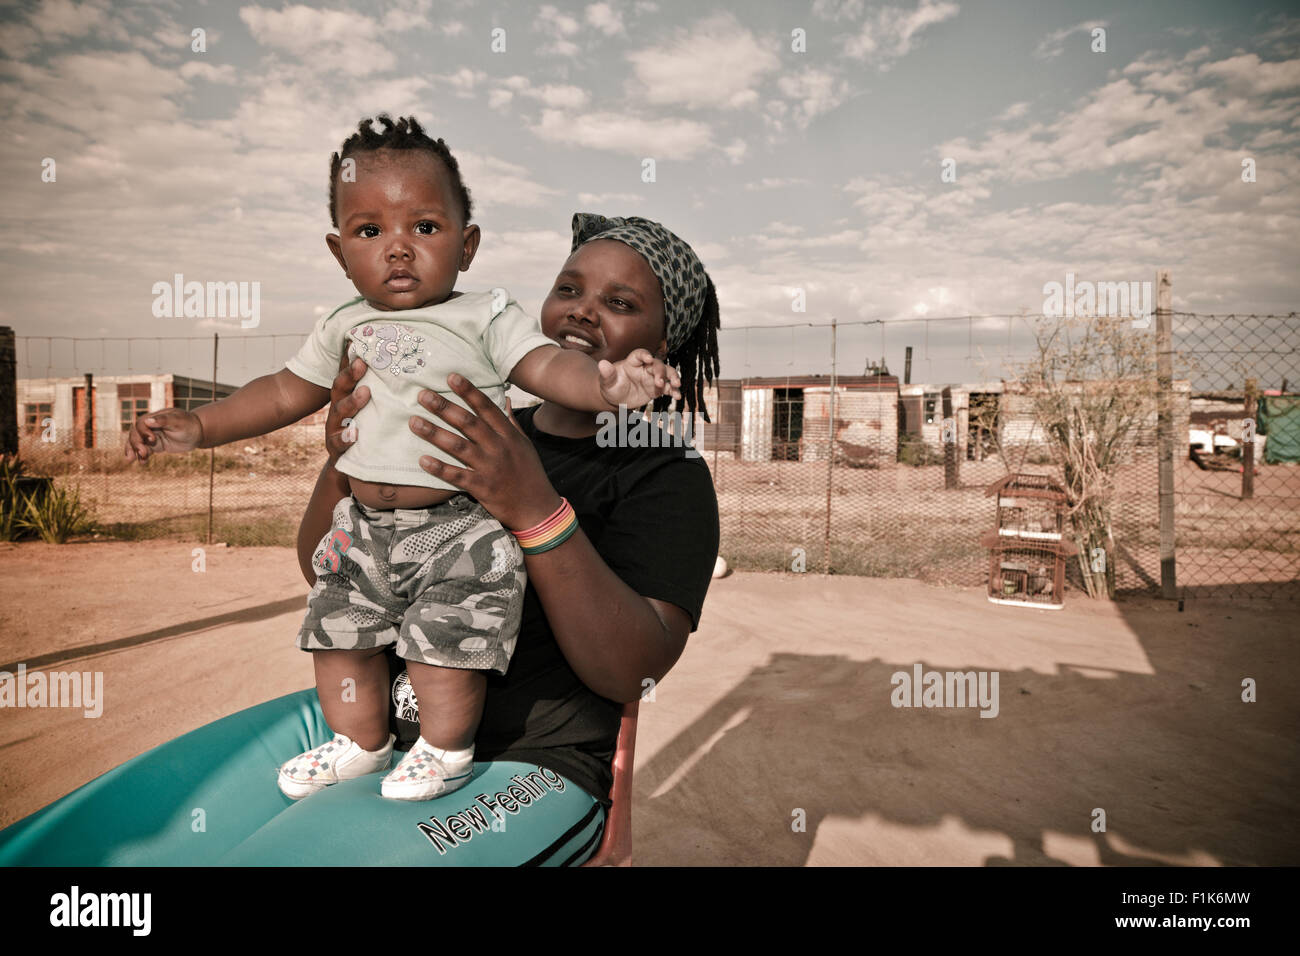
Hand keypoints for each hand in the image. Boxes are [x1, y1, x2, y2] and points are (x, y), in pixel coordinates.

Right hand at [124, 408, 201, 461]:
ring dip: (133, 450)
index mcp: (154, 417)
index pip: (141, 424)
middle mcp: (150, 427)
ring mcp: (151, 437)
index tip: (152, 439)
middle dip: (135, 443)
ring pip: (137, 443)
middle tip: (142, 453)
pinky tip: (142, 462)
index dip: (143, 431)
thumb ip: (163, 420)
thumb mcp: (178, 421)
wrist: (197, 433)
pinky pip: (145, 451)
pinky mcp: (155, 446)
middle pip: (135, 434)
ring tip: (131, 460)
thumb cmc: (188, 424)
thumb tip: (148, 420)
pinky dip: (141, 456)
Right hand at [324, 356, 370, 461]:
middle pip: (340, 388)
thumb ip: (369, 383)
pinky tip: (355, 434)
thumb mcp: (366, 406)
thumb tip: (376, 351)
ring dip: (352, 401)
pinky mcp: (336, 448)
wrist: (349, 462)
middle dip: (351, 375)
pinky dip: (346, 438)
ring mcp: (334, 427)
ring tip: (365, 393)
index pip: (346, 374)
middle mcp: (337, 408)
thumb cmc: (362, 427)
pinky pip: (339, 443)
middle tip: (363, 363)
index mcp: (344, 395)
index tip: (360, 345)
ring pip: (340, 412)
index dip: (351, 360)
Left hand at [409, 374, 561, 532]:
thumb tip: (505, 399)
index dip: (469, 392)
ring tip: (414, 421)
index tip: (451, 377)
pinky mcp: (481, 487)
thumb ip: (512, 422)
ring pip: (458, 447)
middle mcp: (498, 448)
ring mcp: (489, 468)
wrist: (537, 508)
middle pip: (468, 423)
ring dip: (434, 434)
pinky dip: (439, 468)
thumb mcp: (525, 445)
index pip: (486, 408)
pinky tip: (422, 459)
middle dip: (444, 407)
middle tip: (423, 395)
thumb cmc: (530, 474)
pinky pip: (457, 476)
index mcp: (508, 435)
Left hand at [597, 348, 681, 408]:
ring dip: (672, 378)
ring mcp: (652, 377)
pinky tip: (677, 397)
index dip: (644, 355)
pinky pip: (668, 388)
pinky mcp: (657, 389)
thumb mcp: (606, 381)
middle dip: (660, 372)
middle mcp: (645, 367)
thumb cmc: (610, 386)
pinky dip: (674, 391)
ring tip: (676, 385)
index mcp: (632, 362)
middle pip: (656, 364)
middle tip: (659, 382)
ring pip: (667, 373)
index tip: (649, 359)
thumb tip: (602, 364)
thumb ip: (606, 373)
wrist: (616, 398)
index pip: (639, 354)